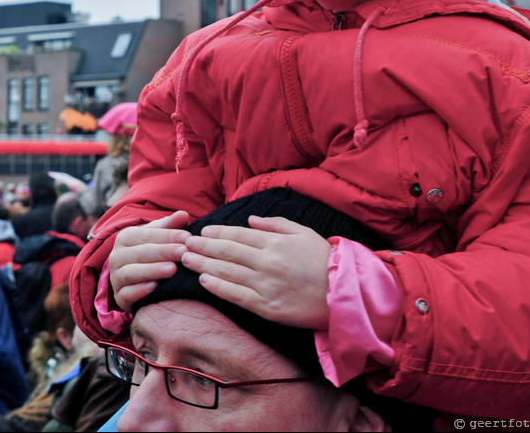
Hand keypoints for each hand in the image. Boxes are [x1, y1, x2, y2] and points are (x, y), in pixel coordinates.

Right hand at [107, 210, 191, 311]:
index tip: (188, 237)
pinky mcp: (119, 296)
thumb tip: (184, 214)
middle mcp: (116, 256)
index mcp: (125, 237)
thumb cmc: (149, 254)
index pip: (147, 234)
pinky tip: (155, 287)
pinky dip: (140, 290)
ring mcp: (116, 277)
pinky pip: (127, 293)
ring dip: (152, 270)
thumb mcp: (158, 238)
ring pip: (131, 272)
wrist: (133, 282)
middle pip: (140, 253)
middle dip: (163, 252)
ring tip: (173, 270)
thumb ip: (170, 227)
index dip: (168, 235)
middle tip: (184, 252)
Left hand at [181, 215, 331, 328]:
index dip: (217, 233)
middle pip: (228, 253)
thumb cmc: (325, 261)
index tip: (202, 232)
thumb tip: (251, 220)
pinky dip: (218, 288)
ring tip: (186, 259)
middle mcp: (268, 263)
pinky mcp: (268, 308)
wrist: (345, 296)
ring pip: (228, 273)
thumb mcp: (304, 233)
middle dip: (203, 247)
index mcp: (276, 243)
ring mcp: (266, 286)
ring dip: (203, 265)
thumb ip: (276, 224)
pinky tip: (203, 281)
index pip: (239, 236)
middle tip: (185, 244)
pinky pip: (237, 296)